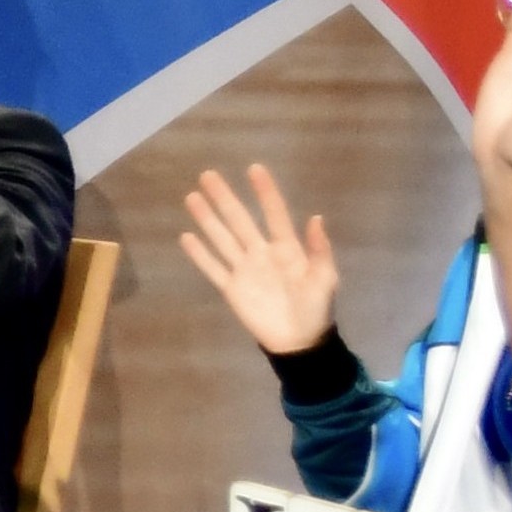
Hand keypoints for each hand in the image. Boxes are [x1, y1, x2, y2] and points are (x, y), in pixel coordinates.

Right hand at [174, 166, 342, 352]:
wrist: (299, 342)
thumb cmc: (316, 308)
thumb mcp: (325, 278)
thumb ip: (320, 249)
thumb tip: (316, 218)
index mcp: (286, 248)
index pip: (274, 214)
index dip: (265, 193)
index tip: (255, 169)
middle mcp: (261, 252)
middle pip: (239, 220)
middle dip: (224, 198)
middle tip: (208, 175)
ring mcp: (244, 269)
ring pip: (222, 238)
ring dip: (207, 219)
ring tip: (192, 197)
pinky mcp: (232, 288)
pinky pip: (213, 268)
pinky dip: (200, 254)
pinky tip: (186, 237)